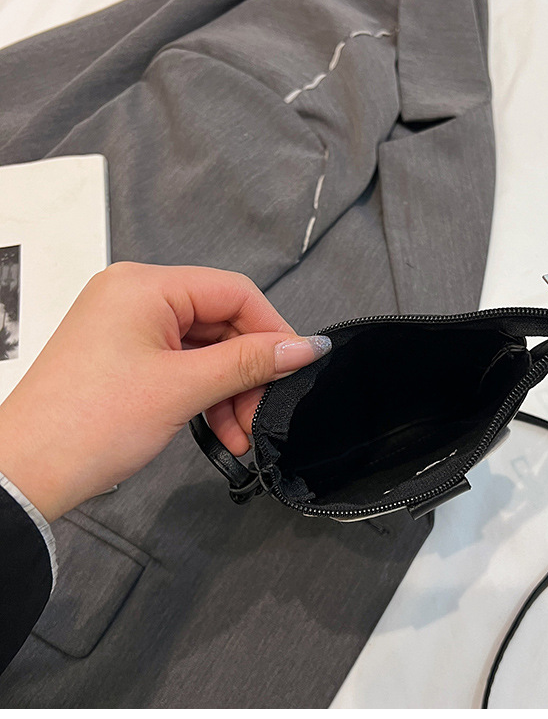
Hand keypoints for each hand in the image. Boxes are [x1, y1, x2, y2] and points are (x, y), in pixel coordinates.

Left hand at [0, 263, 329, 521]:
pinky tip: (222, 431)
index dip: (272, 330)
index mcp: (144, 286)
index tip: (298, 365)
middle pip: (221, 324)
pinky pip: (183, 366)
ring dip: (230, 392)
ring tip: (242, 434)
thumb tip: (307, 346)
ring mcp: (129, 327)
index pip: (233, 293)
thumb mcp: (183, 388)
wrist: (24, 474)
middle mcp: (136, 297)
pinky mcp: (126, 356)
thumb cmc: (90, 423)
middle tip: (264, 414)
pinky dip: (206, 396)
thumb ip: (250, 362)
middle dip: (249, 373)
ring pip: (206, 350)